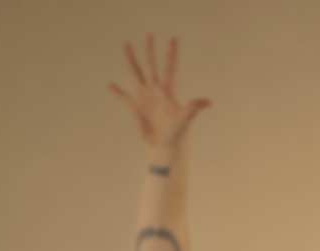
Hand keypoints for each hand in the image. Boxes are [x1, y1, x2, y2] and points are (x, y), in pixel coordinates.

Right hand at [109, 35, 209, 152]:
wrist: (166, 146)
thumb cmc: (178, 133)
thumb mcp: (185, 119)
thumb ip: (193, 108)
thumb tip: (209, 102)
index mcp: (166, 90)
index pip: (169, 67)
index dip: (171, 54)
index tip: (173, 39)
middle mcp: (155, 90)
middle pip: (150, 65)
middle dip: (149, 50)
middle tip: (149, 34)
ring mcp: (144, 97)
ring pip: (135, 73)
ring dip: (131, 59)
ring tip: (127, 45)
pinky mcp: (134, 108)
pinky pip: (123, 97)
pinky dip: (116, 91)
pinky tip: (110, 85)